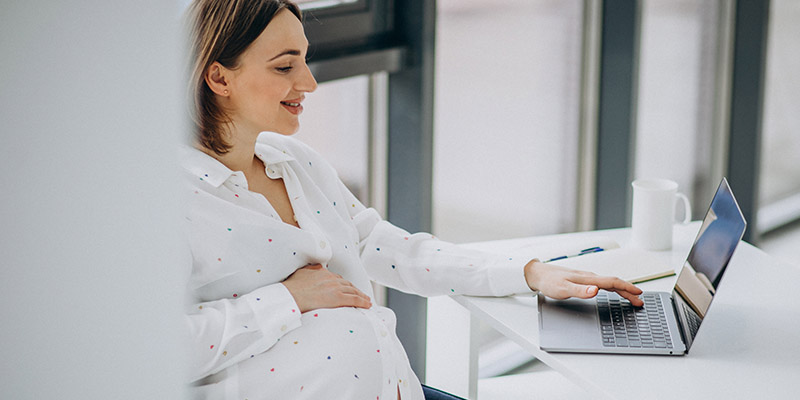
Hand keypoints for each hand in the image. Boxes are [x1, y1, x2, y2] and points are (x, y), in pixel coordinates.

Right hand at [281, 264, 372, 312]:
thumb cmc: (291, 288)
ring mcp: (335, 288)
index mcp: (322, 272)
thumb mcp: (301, 273)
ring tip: (367, 301)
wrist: (290, 296)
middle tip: (362, 295)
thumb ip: (310, 270)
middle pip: (347, 284)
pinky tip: (367, 305)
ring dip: (361, 296)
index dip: (344, 285)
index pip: (338, 279)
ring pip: (353, 291)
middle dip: (355, 289)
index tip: (348, 289)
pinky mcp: (337, 298)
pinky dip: (362, 302)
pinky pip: (354, 299)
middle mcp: (331, 278)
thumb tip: (316, 268)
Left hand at [524, 260, 643, 305]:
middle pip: (614, 283)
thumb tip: (596, 290)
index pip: (612, 282)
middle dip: (628, 291)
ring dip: (622, 290)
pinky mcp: (582, 280)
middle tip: (640, 299)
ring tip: (631, 297)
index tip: (638, 293)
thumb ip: (580, 291)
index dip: (627, 288)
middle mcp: (589, 277)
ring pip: (609, 283)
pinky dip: (612, 288)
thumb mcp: (563, 289)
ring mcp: (586, 278)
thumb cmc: (549, 282)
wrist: (538, 274)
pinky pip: (602, 283)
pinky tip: (612, 291)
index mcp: (588, 279)